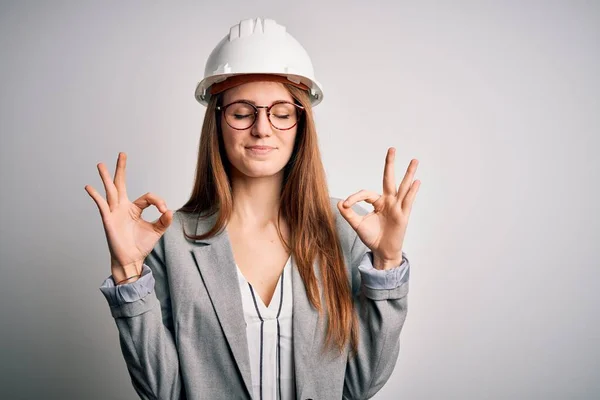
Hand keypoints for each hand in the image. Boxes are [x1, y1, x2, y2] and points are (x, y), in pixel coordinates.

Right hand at [85, 152, 172, 281]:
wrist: (131, 259)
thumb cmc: (141, 245)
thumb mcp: (157, 231)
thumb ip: (164, 221)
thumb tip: (170, 211)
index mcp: (135, 209)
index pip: (147, 197)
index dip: (158, 201)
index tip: (164, 210)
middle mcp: (123, 207)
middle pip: (121, 184)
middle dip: (122, 169)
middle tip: (122, 154)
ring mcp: (114, 212)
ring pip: (111, 191)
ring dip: (106, 177)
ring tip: (101, 164)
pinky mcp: (108, 220)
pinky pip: (102, 205)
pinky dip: (96, 196)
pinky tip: (89, 187)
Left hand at [338, 148, 419, 269]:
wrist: (381, 252)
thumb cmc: (372, 237)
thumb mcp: (357, 225)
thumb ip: (349, 214)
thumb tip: (339, 203)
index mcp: (377, 202)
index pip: (366, 194)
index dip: (354, 197)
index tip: (346, 204)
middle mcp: (388, 201)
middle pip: (389, 179)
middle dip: (390, 164)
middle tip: (391, 149)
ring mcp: (397, 207)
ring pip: (403, 187)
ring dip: (408, 173)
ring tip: (414, 160)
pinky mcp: (403, 216)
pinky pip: (407, 201)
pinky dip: (412, 191)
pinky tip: (416, 181)